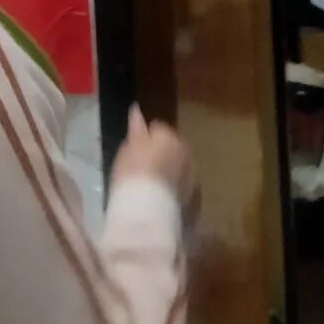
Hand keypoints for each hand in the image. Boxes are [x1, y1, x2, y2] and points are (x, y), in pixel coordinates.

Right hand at [111, 106, 197, 222]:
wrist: (147, 212)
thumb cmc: (132, 176)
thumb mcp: (128, 150)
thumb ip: (136, 129)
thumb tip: (136, 110)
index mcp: (170, 138)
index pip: (158, 129)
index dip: (145, 139)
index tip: (135, 151)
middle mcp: (188, 155)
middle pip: (174, 150)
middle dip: (164, 157)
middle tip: (144, 171)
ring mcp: (194, 179)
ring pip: (182, 171)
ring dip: (172, 176)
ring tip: (153, 190)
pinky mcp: (196, 202)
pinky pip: (184, 192)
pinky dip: (176, 194)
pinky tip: (162, 204)